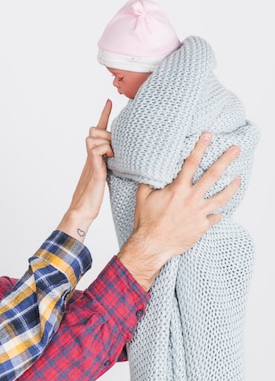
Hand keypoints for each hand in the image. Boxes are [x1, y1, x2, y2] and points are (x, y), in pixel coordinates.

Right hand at [57, 100, 113, 239]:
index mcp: (95, 157)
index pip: (99, 131)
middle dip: (106, 131)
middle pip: (94, 130)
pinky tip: (111, 158)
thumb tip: (121, 158)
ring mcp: (91, 161)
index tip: (109, 101)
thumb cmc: (93, 198)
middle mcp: (91, 156)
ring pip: (94, 137)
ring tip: (113, 155)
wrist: (82, 211)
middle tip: (114, 146)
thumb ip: (109, 164)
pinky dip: (105, 149)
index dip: (104, 115)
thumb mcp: (105, 176)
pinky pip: (97, 150)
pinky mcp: (93, 169)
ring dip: (106, 141)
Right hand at [118, 132, 240, 289]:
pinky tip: (219, 212)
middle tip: (235, 150)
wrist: (152, 245)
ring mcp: (199, 213)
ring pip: (222, 197)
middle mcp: (191, 199)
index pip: (191, 163)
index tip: (207, 135)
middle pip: (213, 175)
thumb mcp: (142, 198)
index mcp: (178, 189)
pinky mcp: (202, 226)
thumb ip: (148, 183)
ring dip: (232, 186)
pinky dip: (217, 214)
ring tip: (238, 179)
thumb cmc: (146, 222)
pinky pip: (214, 218)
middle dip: (225, 160)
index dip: (200, 147)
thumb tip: (149, 171)